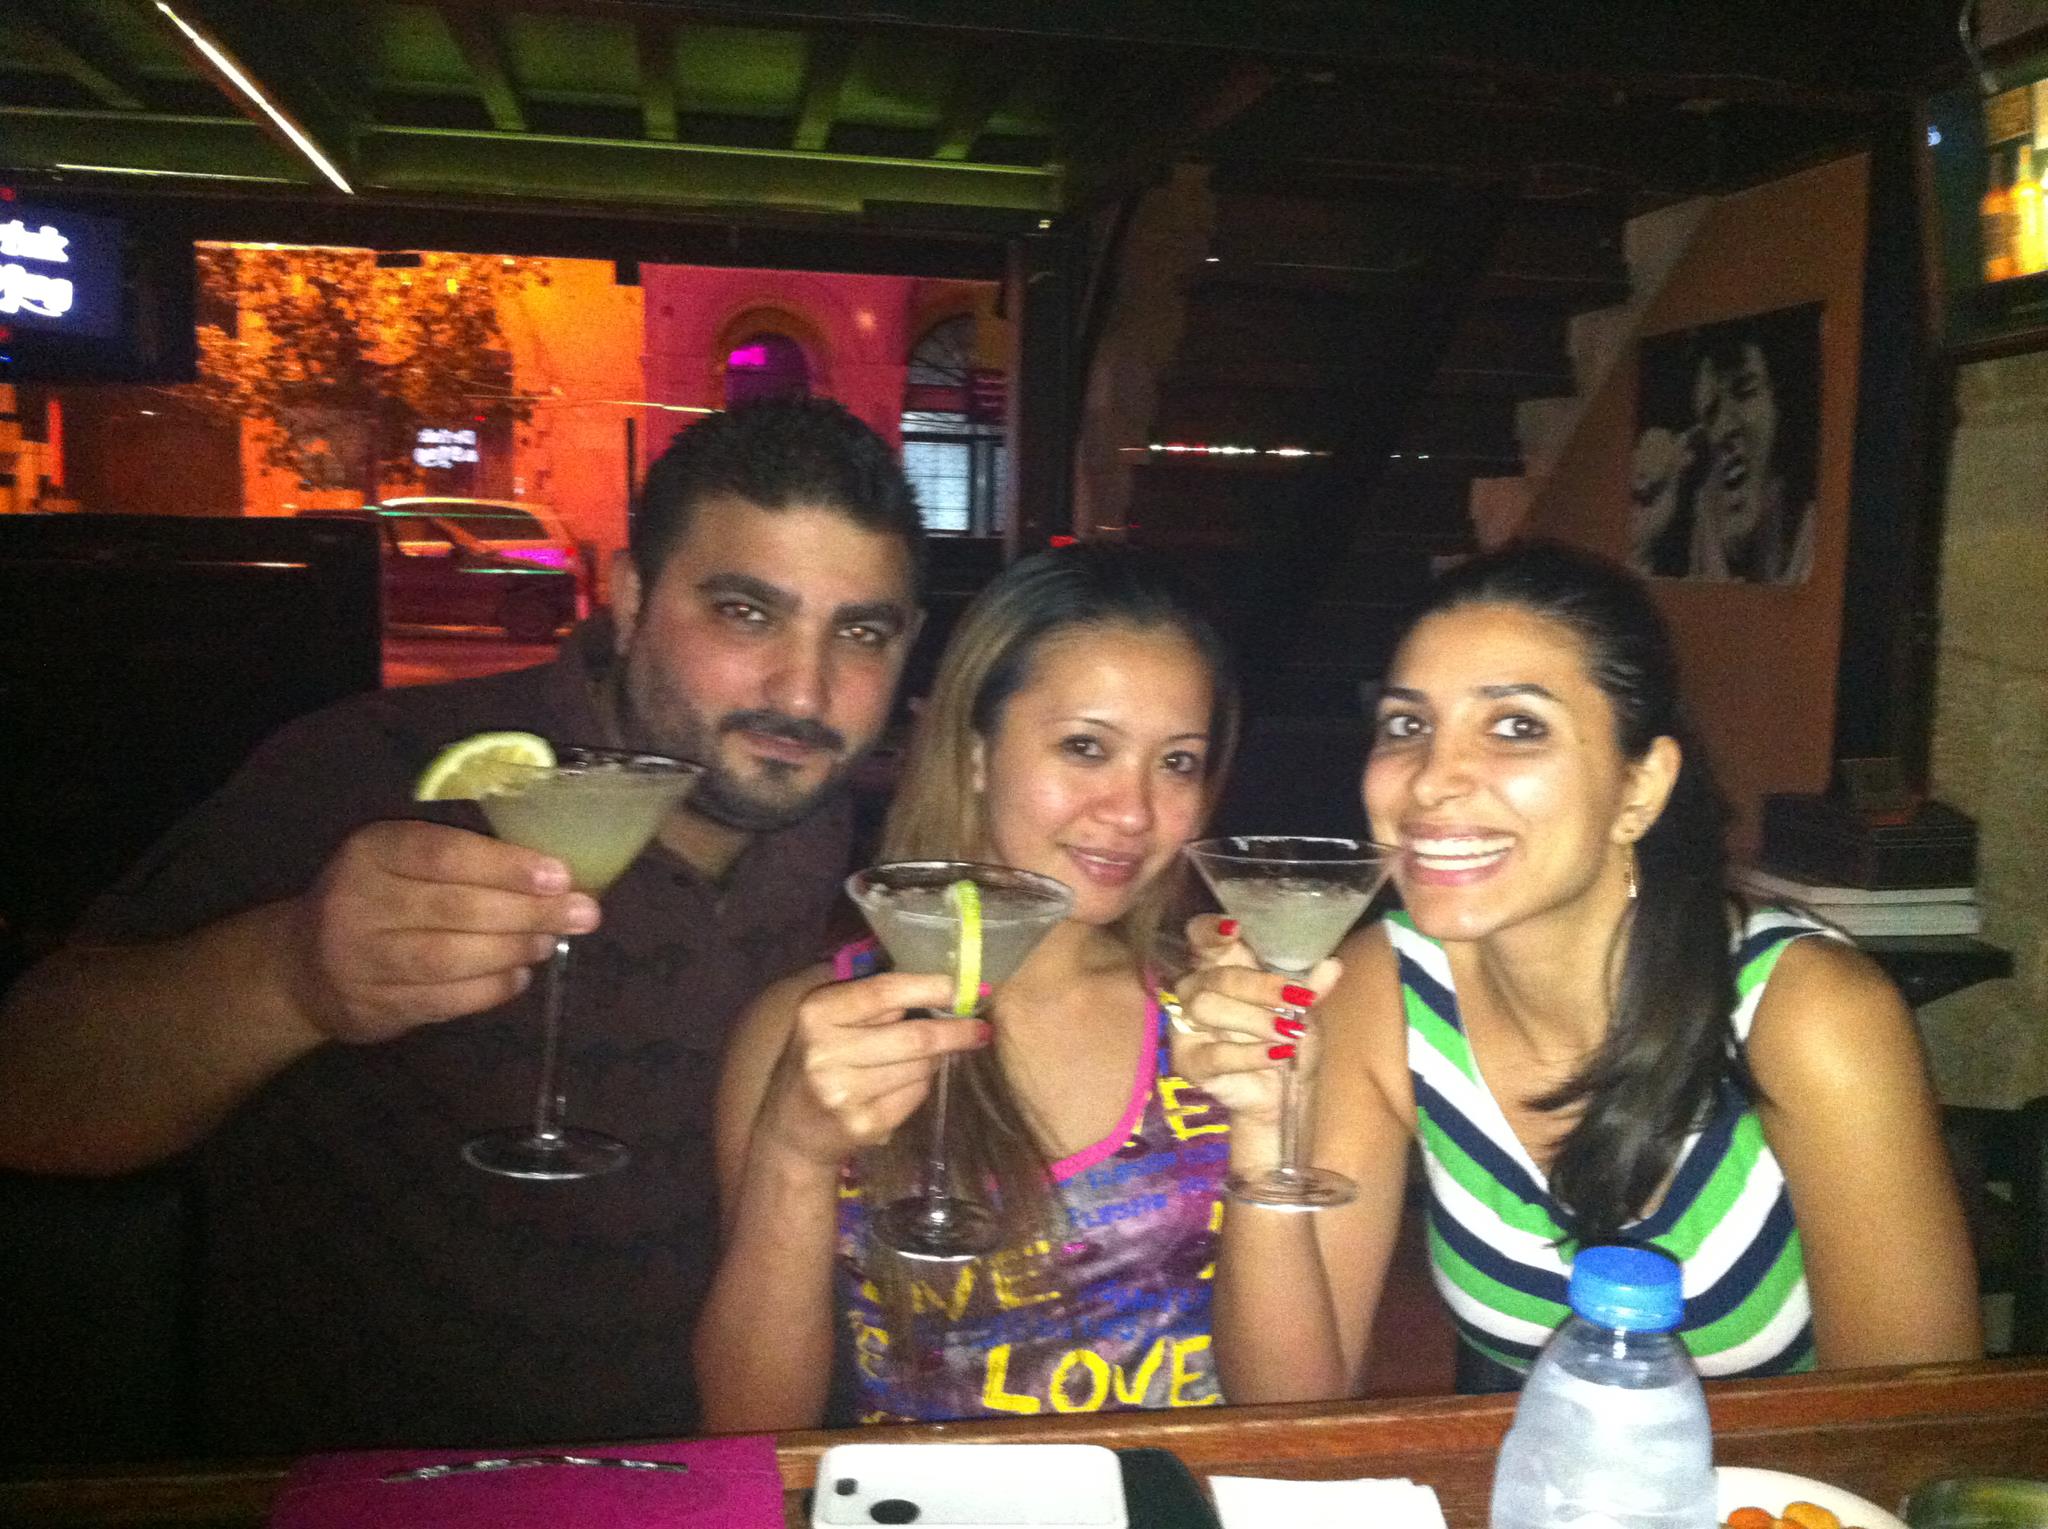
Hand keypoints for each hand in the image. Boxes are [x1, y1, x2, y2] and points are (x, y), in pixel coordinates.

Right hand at [286, 819, 598, 1044]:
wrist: (302, 966)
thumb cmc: (379, 900)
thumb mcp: (402, 862)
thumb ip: (464, 862)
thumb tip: (555, 873)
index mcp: (373, 851)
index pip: (443, 853)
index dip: (506, 865)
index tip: (560, 875)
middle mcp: (359, 901)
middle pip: (456, 908)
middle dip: (528, 911)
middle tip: (581, 914)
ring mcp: (360, 959)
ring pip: (451, 957)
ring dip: (513, 950)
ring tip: (548, 942)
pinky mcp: (373, 1006)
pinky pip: (445, 1000)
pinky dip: (491, 989)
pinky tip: (519, 976)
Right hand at [760, 971, 986, 1168]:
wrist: (792, 1133)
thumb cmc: (820, 1063)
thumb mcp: (829, 1023)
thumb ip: (872, 1003)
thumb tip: (942, 986)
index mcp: (816, 1014)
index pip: (883, 991)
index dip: (929, 986)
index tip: (961, 986)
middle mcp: (825, 1053)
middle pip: (913, 1036)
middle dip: (954, 1031)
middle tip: (980, 1027)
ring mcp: (844, 1093)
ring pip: (920, 1067)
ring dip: (937, 1059)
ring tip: (938, 1054)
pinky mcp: (864, 1124)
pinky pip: (916, 1095)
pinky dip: (923, 1084)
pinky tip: (913, 1080)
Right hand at [1168, 914, 1341, 1132]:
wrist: (1282, 1096)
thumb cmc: (1286, 1040)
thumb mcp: (1305, 1012)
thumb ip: (1311, 989)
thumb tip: (1331, 965)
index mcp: (1220, 965)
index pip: (1200, 936)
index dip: (1210, 929)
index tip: (1235, 928)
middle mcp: (1196, 990)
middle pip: (1214, 977)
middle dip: (1258, 986)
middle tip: (1296, 999)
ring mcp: (1187, 1026)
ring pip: (1206, 1008)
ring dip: (1254, 1019)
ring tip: (1290, 1032)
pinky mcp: (1188, 1062)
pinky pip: (1213, 1053)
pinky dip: (1250, 1054)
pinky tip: (1278, 1056)